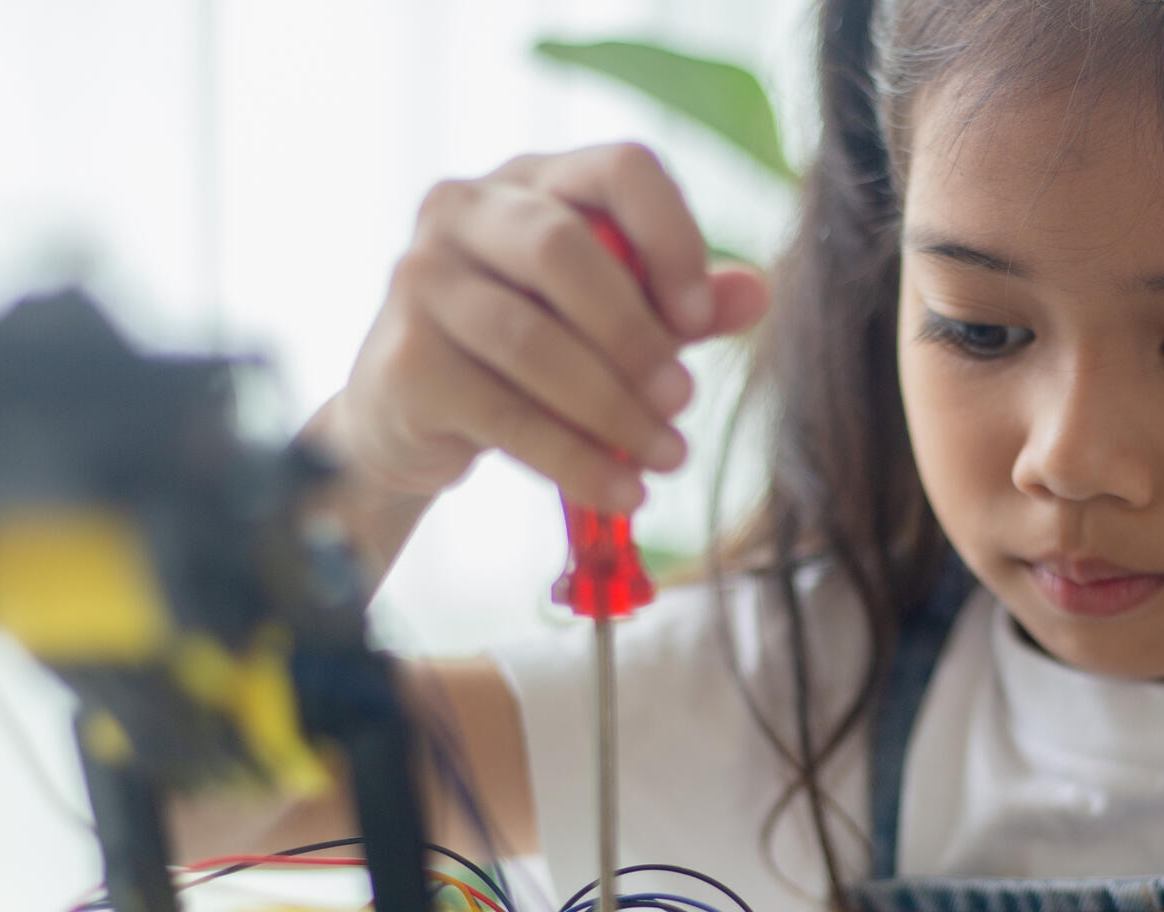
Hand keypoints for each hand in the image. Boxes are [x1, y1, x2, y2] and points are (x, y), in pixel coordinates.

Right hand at [324, 143, 771, 516]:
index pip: (620, 169)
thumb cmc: (524, 351)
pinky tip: (622, 490)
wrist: (410, 415)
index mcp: (532, 180)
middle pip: (563, 249)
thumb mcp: (609, 318)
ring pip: (532, 341)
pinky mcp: (405, 361)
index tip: (702, 319)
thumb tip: (758, 292)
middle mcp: (464, 210)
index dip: (673, 238)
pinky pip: (505, 414)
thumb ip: (681, 304)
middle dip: (636, 334)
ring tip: (668, 457)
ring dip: (614, 410)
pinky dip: (575, 460)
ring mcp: (421, 280)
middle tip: (683, 399)